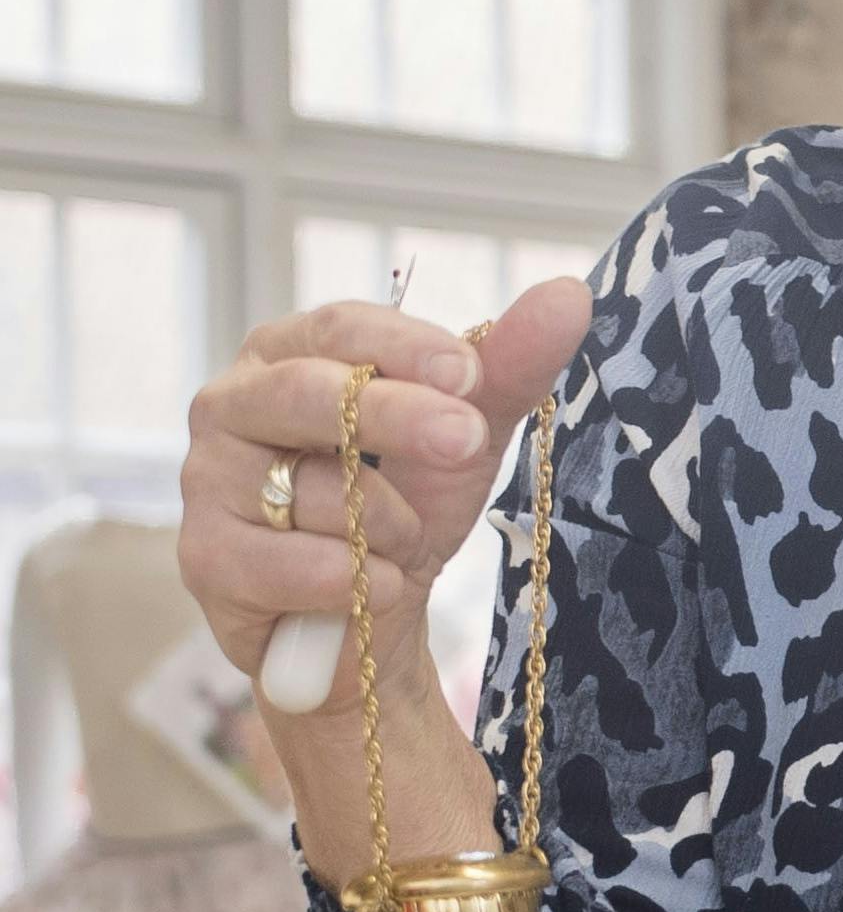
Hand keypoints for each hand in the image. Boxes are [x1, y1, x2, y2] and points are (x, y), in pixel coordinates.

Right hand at [180, 281, 596, 727]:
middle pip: (308, 391)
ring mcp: (208, 480)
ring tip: (399, 544)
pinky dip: (357, 582)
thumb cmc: (404, 506)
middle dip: (398, 417)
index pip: (340, 328)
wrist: (371, 617)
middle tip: (465, 441)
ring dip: (388, 527)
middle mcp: (232, 404)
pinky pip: (293, 563)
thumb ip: (506, 367)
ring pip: (310, 489)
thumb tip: (568, 294)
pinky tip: (372, 586)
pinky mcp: (205, 557)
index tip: (470, 374)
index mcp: (288, 354)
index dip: (405, 348)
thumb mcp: (463, 436)